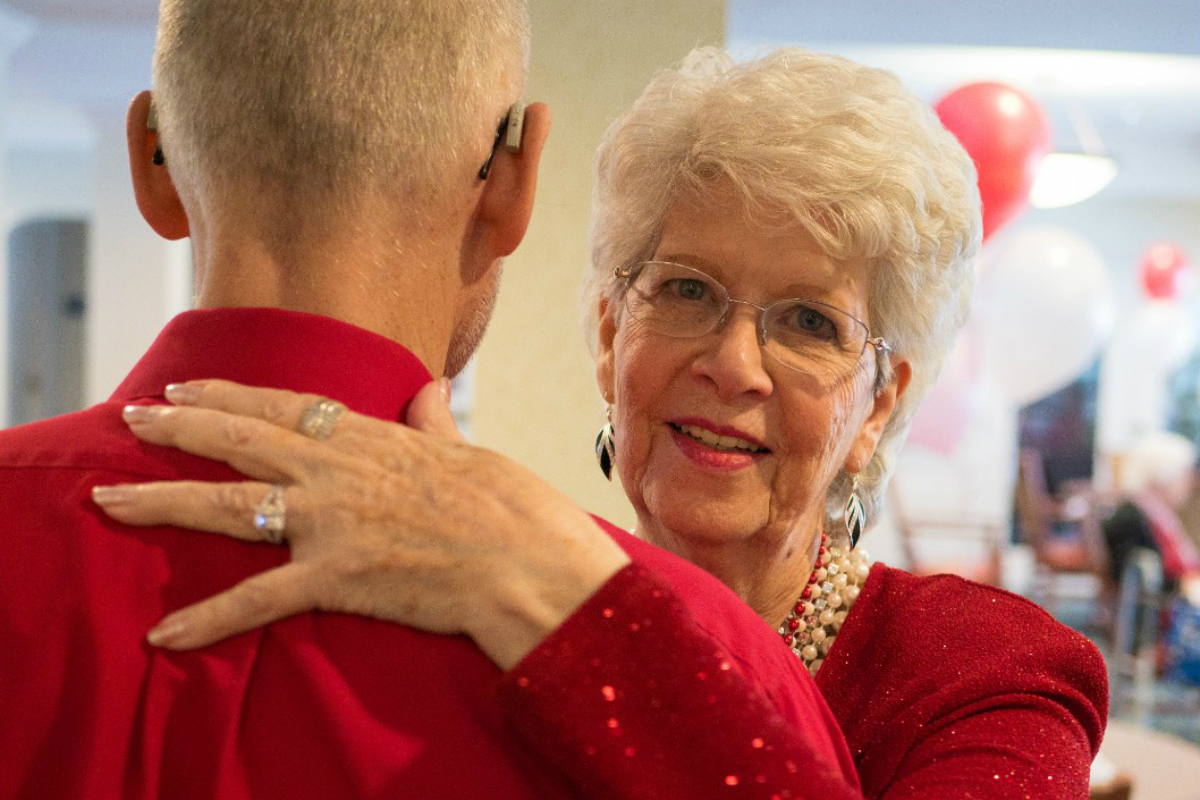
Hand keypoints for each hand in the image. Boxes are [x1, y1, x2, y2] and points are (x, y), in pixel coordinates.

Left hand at [92, 379, 629, 668]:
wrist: (530, 563)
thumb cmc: (512, 506)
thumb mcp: (468, 450)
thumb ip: (433, 421)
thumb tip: (428, 386)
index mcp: (370, 437)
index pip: (282, 406)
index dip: (229, 396)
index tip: (187, 388)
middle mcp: (336, 470)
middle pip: (240, 441)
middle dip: (179, 428)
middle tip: (131, 418)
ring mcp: (331, 521)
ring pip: (229, 505)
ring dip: (163, 500)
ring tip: (110, 499)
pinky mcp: (336, 576)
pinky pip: (258, 600)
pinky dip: (208, 620)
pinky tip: (164, 634)